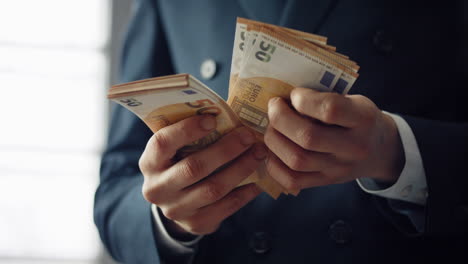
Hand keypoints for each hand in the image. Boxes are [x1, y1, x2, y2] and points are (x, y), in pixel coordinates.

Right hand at [139, 115, 265, 236]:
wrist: (176, 203)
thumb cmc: (181, 162)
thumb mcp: (177, 148)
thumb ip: (192, 133)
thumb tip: (227, 113)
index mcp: (149, 163)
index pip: (163, 143)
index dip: (187, 130)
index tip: (213, 119)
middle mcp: (157, 189)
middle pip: (194, 168)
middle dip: (225, 150)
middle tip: (248, 136)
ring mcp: (176, 210)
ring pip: (213, 189)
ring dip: (241, 169)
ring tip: (259, 154)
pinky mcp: (196, 223)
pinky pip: (226, 207)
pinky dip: (245, 192)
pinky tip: (258, 179)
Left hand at [264, 87, 404, 192]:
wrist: (380, 150)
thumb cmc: (358, 119)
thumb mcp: (354, 101)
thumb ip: (325, 98)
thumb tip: (283, 97)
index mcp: (363, 119)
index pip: (330, 110)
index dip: (304, 100)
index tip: (294, 94)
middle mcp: (353, 147)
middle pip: (308, 138)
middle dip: (280, 119)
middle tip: (274, 107)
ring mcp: (339, 169)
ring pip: (297, 160)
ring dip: (274, 140)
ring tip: (272, 127)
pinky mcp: (326, 182)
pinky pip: (292, 180)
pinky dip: (274, 165)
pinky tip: (273, 149)